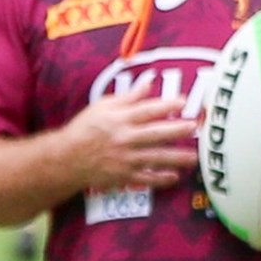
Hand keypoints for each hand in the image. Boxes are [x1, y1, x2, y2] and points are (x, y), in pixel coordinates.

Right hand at [63, 79, 198, 190]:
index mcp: (119, 119)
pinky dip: (160, 179)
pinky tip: (174, 177)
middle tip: (194, 127)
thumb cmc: (85, 128)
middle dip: (177, 130)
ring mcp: (125, 159)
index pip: (147, 110)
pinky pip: (146, 178)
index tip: (184, 101)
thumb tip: (149, 81)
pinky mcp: (123, 175)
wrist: (66, 158)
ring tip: (193, 157)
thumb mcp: (102, 106)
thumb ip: (129, 96)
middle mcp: (124, 138)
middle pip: (155, 133)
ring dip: (176, 158)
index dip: (167, 105)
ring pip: (155, 158)